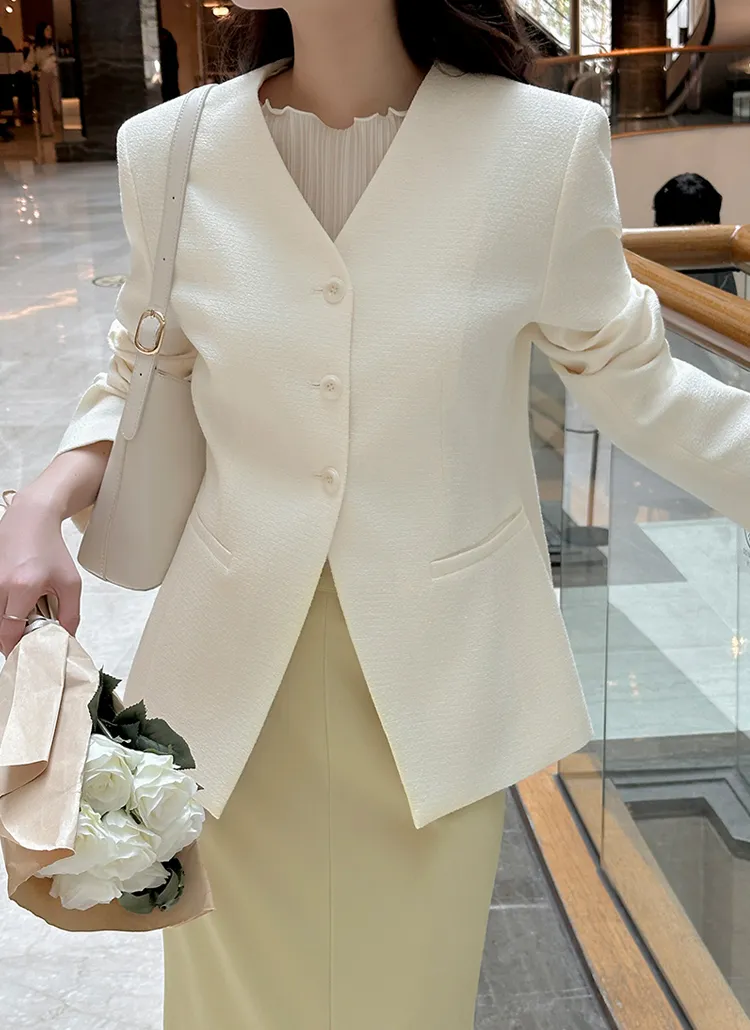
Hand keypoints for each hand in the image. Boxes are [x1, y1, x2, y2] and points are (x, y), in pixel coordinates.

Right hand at [0, 493, 80, 655]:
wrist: (30, 520)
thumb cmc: (50, 549)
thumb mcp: (70, 583)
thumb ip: (71, 614)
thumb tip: (66, 639)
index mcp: (22, 587)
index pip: (9, 632)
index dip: (16, 648)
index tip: (26, 654)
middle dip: (10, 639)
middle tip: (27, 640)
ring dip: (5, 625)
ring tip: (23, 620)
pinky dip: (1, 611)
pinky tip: (14, 607)